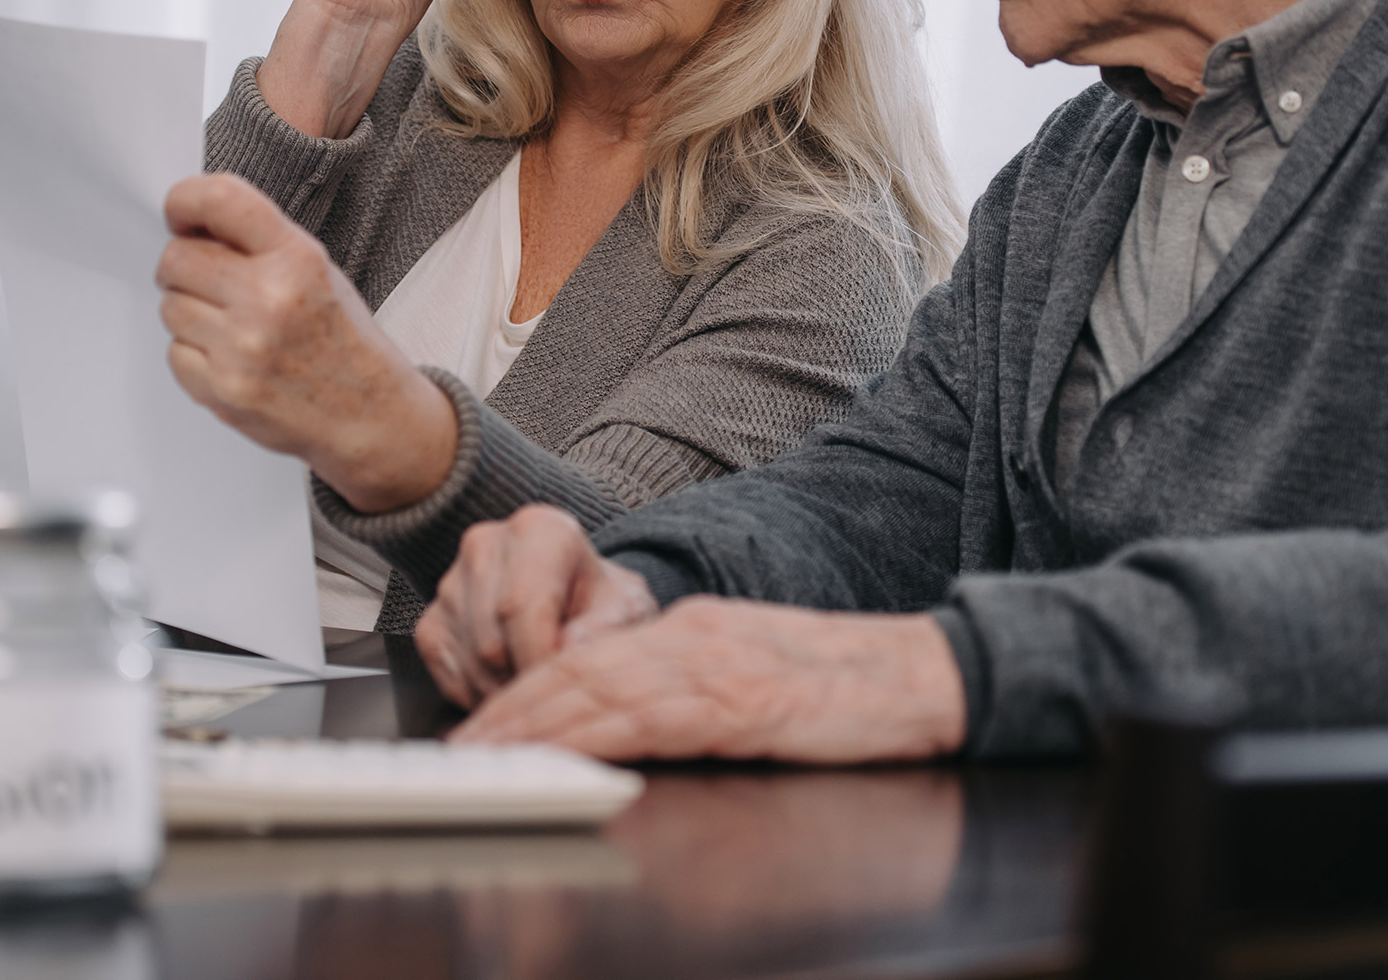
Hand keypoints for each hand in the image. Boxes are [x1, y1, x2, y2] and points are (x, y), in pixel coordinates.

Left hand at [158, 172, 456, 510]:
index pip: (220, 200)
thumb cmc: (345, 341)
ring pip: (170, 307)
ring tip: (231, 325)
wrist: (370, 415)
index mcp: (297, 258)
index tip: (179, 213)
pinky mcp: (223, 391)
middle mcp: (269, 299)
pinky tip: (231, 358)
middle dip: (184, 265)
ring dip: (190, 311)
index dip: (185, 200)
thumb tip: (191, 225)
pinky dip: (194, 354)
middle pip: (177, 258)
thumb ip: (260, 242)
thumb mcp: (320, 271)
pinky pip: (175, 354)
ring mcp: (243, 349)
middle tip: (208, 279)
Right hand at [414, 506, 658, 707]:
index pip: (521, 605)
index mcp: (540, 530)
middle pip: (492, 642)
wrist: (578, 599)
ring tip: (540, 689)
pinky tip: (511, 686)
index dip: (540, 660)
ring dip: (505, 694)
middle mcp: (486, 545)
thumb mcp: (626, 610)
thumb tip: (569, 647)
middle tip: (556, 696)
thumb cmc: (603, 604)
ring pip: (470, 662)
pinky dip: (479, 696)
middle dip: (525, 684)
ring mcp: (452, 582)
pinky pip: (446, 674)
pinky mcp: (432, 619)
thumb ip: (606, 628)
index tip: (562, 689)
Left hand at [449, 596, 968, 764]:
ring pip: (598, 690)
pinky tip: (563, 755)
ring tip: (485, 755)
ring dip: (532, 726)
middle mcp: (692, 639)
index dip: (528, 691)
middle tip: (460, 746)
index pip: (589, 658)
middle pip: (576, 671)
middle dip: (510, 711)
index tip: (485, 723)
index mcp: (693, 632)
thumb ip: (695, 693)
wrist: (927, 675)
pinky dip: (596, 736)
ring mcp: (715, 666)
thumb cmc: (850, 689)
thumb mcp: (756, 679)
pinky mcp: (742, 701)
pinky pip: (651, 717)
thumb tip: (638, 725)